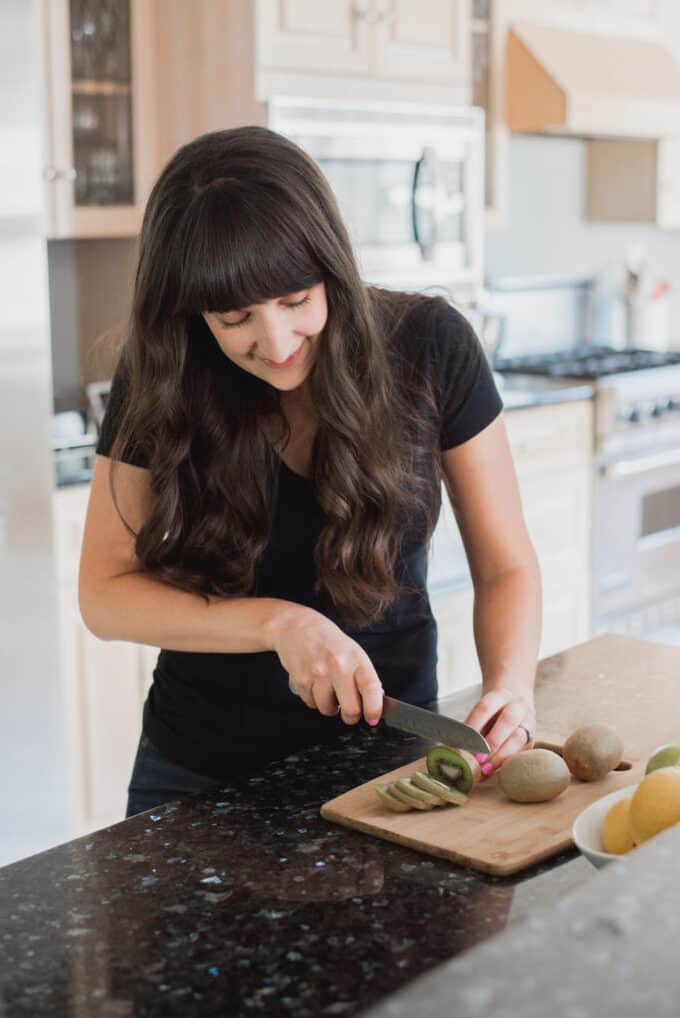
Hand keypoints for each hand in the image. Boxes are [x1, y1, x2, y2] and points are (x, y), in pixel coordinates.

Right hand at [267, 604, 382, 725]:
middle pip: (350, 708)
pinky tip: (314, 684)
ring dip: (329, 707)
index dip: (374, 708)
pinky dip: (313, 699)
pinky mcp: (300, 680)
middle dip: (351, 716)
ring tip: (328, 691)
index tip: (373, 718)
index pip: (371, 688)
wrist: (296, 626)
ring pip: (327, 709)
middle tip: (350, 713)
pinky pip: (311, 703)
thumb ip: (362, 675)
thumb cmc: (327, 640)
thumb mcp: (352, 651)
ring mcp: (318, 673)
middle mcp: (338, 665)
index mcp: (356, 658)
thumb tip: (373, 702)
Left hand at [464, 686, 535, 777]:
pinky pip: (523, 753)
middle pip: (508, 720)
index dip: (474, 726)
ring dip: (500, 756)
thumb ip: (471, 729)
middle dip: (492, 742)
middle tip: (477, 759)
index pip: (485, 707)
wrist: (515, 706)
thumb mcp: (482, 713)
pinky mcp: (533, 740)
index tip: (464, 744)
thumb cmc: (492, 713)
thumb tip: (453, 751)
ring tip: (485, 770)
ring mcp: (529, 722)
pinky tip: (494, 772)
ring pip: (519, 738)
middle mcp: (518, 706)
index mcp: (500, 695)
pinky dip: (508, 763)